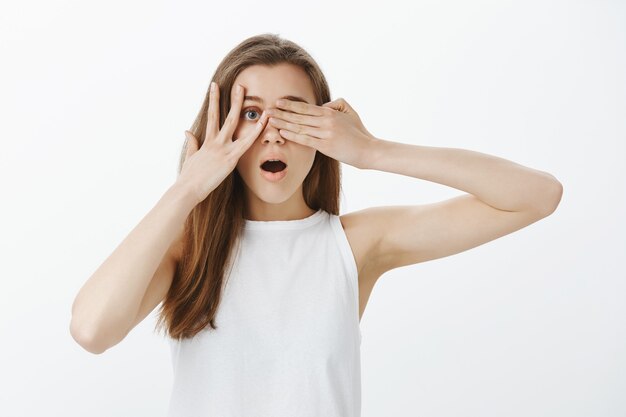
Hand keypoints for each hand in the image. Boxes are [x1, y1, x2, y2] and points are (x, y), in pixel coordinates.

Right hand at [177, 82, 268, 204]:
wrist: (188, 189)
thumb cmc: (189, 177)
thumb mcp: (190, 157)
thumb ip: (192, 143)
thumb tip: (187, 131)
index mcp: (207, 142)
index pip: (212, 116)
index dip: (213, 100)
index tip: (215, 86)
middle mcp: (215, 142)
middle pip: (225, 115)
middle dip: (232, 99)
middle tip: (239, 85)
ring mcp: (223, 149)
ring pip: (234, 123)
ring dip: (241, 107)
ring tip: (250, 95)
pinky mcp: (229, 159)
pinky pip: (246, 143)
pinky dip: (256, 131)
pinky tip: (264, 121)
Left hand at [266, 97, 377, 168]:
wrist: (368, 150)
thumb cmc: (359, 132)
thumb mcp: (349, 113)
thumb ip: (336, 105)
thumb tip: (323, 105)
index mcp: (330, 113)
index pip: (306, 108)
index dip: (291, 105)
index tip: (278, 102)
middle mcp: (326, 121)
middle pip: (299, 116)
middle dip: (282, 112)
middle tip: (267, 109)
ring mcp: (325, 134)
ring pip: (300, 127)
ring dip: (283, 123)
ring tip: (270, 120)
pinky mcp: (326, 146)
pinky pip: (306, 139)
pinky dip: (293, 135)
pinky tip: (282, 132)